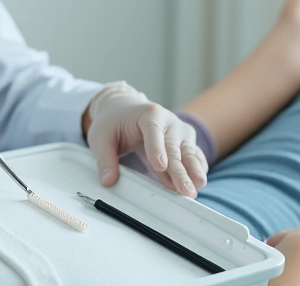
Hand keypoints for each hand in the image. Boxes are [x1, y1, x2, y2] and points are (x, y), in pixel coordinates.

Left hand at [84, 82, 208, 196]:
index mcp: (148, 113)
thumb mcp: (100, 137)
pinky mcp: (186, 142)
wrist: (126, 110)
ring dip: (194, 171)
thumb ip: (105, 159)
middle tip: (184, 190)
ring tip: (196, 188)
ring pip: (189, 153)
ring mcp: (180, 131)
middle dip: (179, 171)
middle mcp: (169, 121)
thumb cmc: (114, 122)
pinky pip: (194, 156)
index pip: (153, 130)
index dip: (156, 148)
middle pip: (174, 148)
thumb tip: (108, 181)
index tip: (159, 166)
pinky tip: (198, 183)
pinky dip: (197, 169)